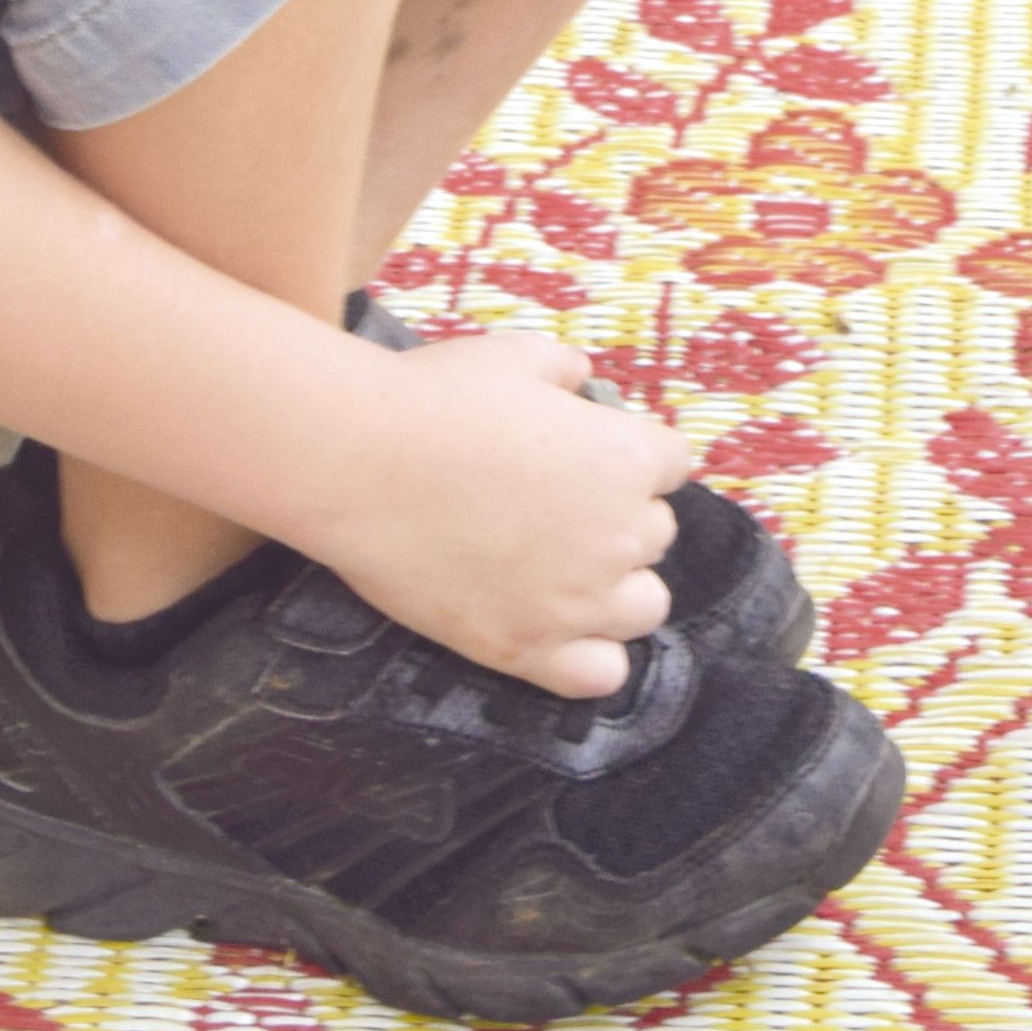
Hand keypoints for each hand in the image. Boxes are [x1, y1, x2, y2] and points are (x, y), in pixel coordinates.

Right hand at [304, 326, 683, 696]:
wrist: (358, 460)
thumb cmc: (437, 397)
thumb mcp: (518, 355)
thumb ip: (567, 369)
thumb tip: (582, 381)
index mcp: (628, 457)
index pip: (673, 464)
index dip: (633, 455)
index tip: (591, 455)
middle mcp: (619, 534)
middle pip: (656, 535)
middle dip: (619, 517)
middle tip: (557, 507)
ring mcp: (577, 600)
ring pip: (644, 607)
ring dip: (617, 588)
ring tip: (563, 570)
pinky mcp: (527, 648)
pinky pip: (601, 675)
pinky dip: (590, 657)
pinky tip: (556, 630)